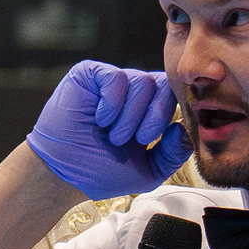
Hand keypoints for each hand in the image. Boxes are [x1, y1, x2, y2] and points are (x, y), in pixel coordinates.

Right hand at [25, 61, 192, 199]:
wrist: (63, 174)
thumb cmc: (101, 172)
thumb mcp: (148, 171)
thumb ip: (173, 154)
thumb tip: (185, 129)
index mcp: (148, 109)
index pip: (174, 95)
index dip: (169, 114)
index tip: (150, 139)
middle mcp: (132, 91)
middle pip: (162, 85)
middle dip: (153, 117)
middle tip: (134, 140)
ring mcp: (112, 82)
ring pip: (141, 81)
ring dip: (129, 116)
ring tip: (112, 135)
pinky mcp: (89, 74)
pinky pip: (116, 77)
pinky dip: (112, 103)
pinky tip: (101, 119)